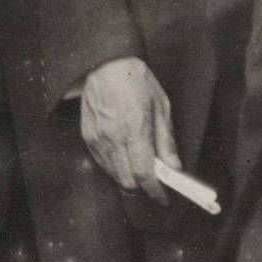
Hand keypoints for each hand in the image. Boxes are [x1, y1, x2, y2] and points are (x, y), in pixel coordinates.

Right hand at [79, 56, 179, 202]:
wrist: (105, 63)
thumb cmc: (136, 80)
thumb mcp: (161, 106)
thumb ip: (166, 140)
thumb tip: (173, 166)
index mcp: (134, 129)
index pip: (144, 173)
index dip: (155, 190)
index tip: (163, 197)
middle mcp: (112, 137)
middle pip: (127, 180)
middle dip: (143, 186)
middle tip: (155, 180)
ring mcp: (97, 138)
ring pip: (113, 174)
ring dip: (129, 177)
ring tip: (140, 165)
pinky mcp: (87, 136)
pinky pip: (102, 163)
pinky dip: (115, 166)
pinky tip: (125, 156)